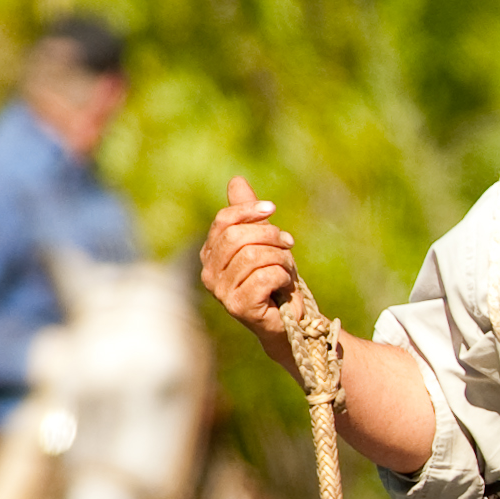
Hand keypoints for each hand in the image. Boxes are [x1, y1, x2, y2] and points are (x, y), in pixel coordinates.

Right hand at [202, 178, 313, 361]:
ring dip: (281, 259)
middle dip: (270, 235)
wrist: (290, 319)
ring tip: (287, 269)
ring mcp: (221, 292)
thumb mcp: (264, 241)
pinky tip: (284, 286)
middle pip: (238, 237)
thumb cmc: (275, 278)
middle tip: (288, 245)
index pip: (223, 221)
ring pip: (254, 255)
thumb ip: (248, 214)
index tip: (272, 209)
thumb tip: (236, 180)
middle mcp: (209, 273)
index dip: (249, 211)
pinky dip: (283, 276)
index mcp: (210, 253)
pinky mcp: (238, 306)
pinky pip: (264, 276)